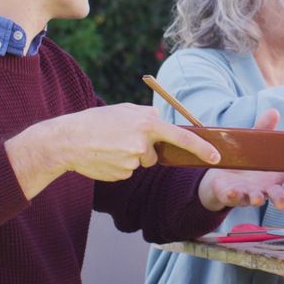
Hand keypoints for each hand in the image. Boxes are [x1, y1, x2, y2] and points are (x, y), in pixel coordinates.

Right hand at [5, 103, 220, 198]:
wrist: (67, 140)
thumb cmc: (96, 121)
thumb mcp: (125, 110)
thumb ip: (148, 115)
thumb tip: (166, 121)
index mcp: (147, 123)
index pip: (181, 136)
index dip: (201, 148)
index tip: (216, 158)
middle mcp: (143, 143)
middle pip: (156, 154)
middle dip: (145, 149)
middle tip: (121, 140)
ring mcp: (132, 160)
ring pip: (141, 163)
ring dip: (130, 157)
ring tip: (109, 146)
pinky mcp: (122, 173)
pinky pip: (128, 171)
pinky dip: (119, 165)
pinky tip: (105, 156)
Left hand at [197, 109, 283, 211]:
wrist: (224, 174)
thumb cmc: (248, 160)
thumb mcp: (256, 141)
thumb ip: (265, 128)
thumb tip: (274, 111)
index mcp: (278, 174)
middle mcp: (267, 187)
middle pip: (278, 195)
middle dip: (281, 199)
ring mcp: (250, 193)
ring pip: (257, 198)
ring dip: (258, 199)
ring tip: (258, 199)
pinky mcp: (232, 195)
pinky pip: (234, 197)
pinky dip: (234, 196)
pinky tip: (233, 192)